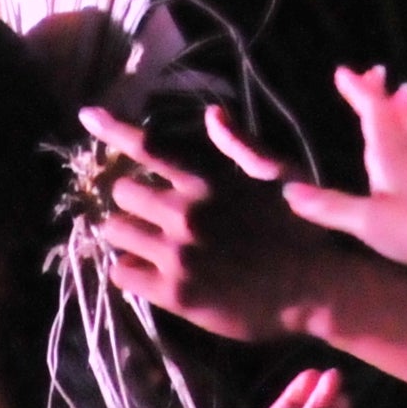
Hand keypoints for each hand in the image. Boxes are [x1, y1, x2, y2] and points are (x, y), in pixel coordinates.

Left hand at [81, 103, 337, 344]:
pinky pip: (122, 274)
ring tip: (149, 242)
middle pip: (120, 191)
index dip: (113, 128)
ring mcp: (178, 254)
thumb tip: (211, 113)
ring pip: (115, 232)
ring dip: (127, 233)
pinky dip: (130, 270)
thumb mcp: (279, 174)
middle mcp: (186, 212)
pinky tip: (150, 271)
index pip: (148, 145)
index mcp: (209, 179)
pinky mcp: (175, 294)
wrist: (319, 290)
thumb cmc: (301, 227)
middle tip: (148, 210)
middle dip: (131, 198)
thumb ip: (239, 145)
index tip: (87, 115)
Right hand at [278, 66, 406, 297]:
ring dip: (400, 115)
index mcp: (392, 158)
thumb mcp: (368, 221)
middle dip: (383, 96)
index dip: (359, 92)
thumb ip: (329, 206)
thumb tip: (288, 190)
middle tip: (378, 70)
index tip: (343, 70)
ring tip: (402, 96)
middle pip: (395, 120)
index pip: (374, 115)